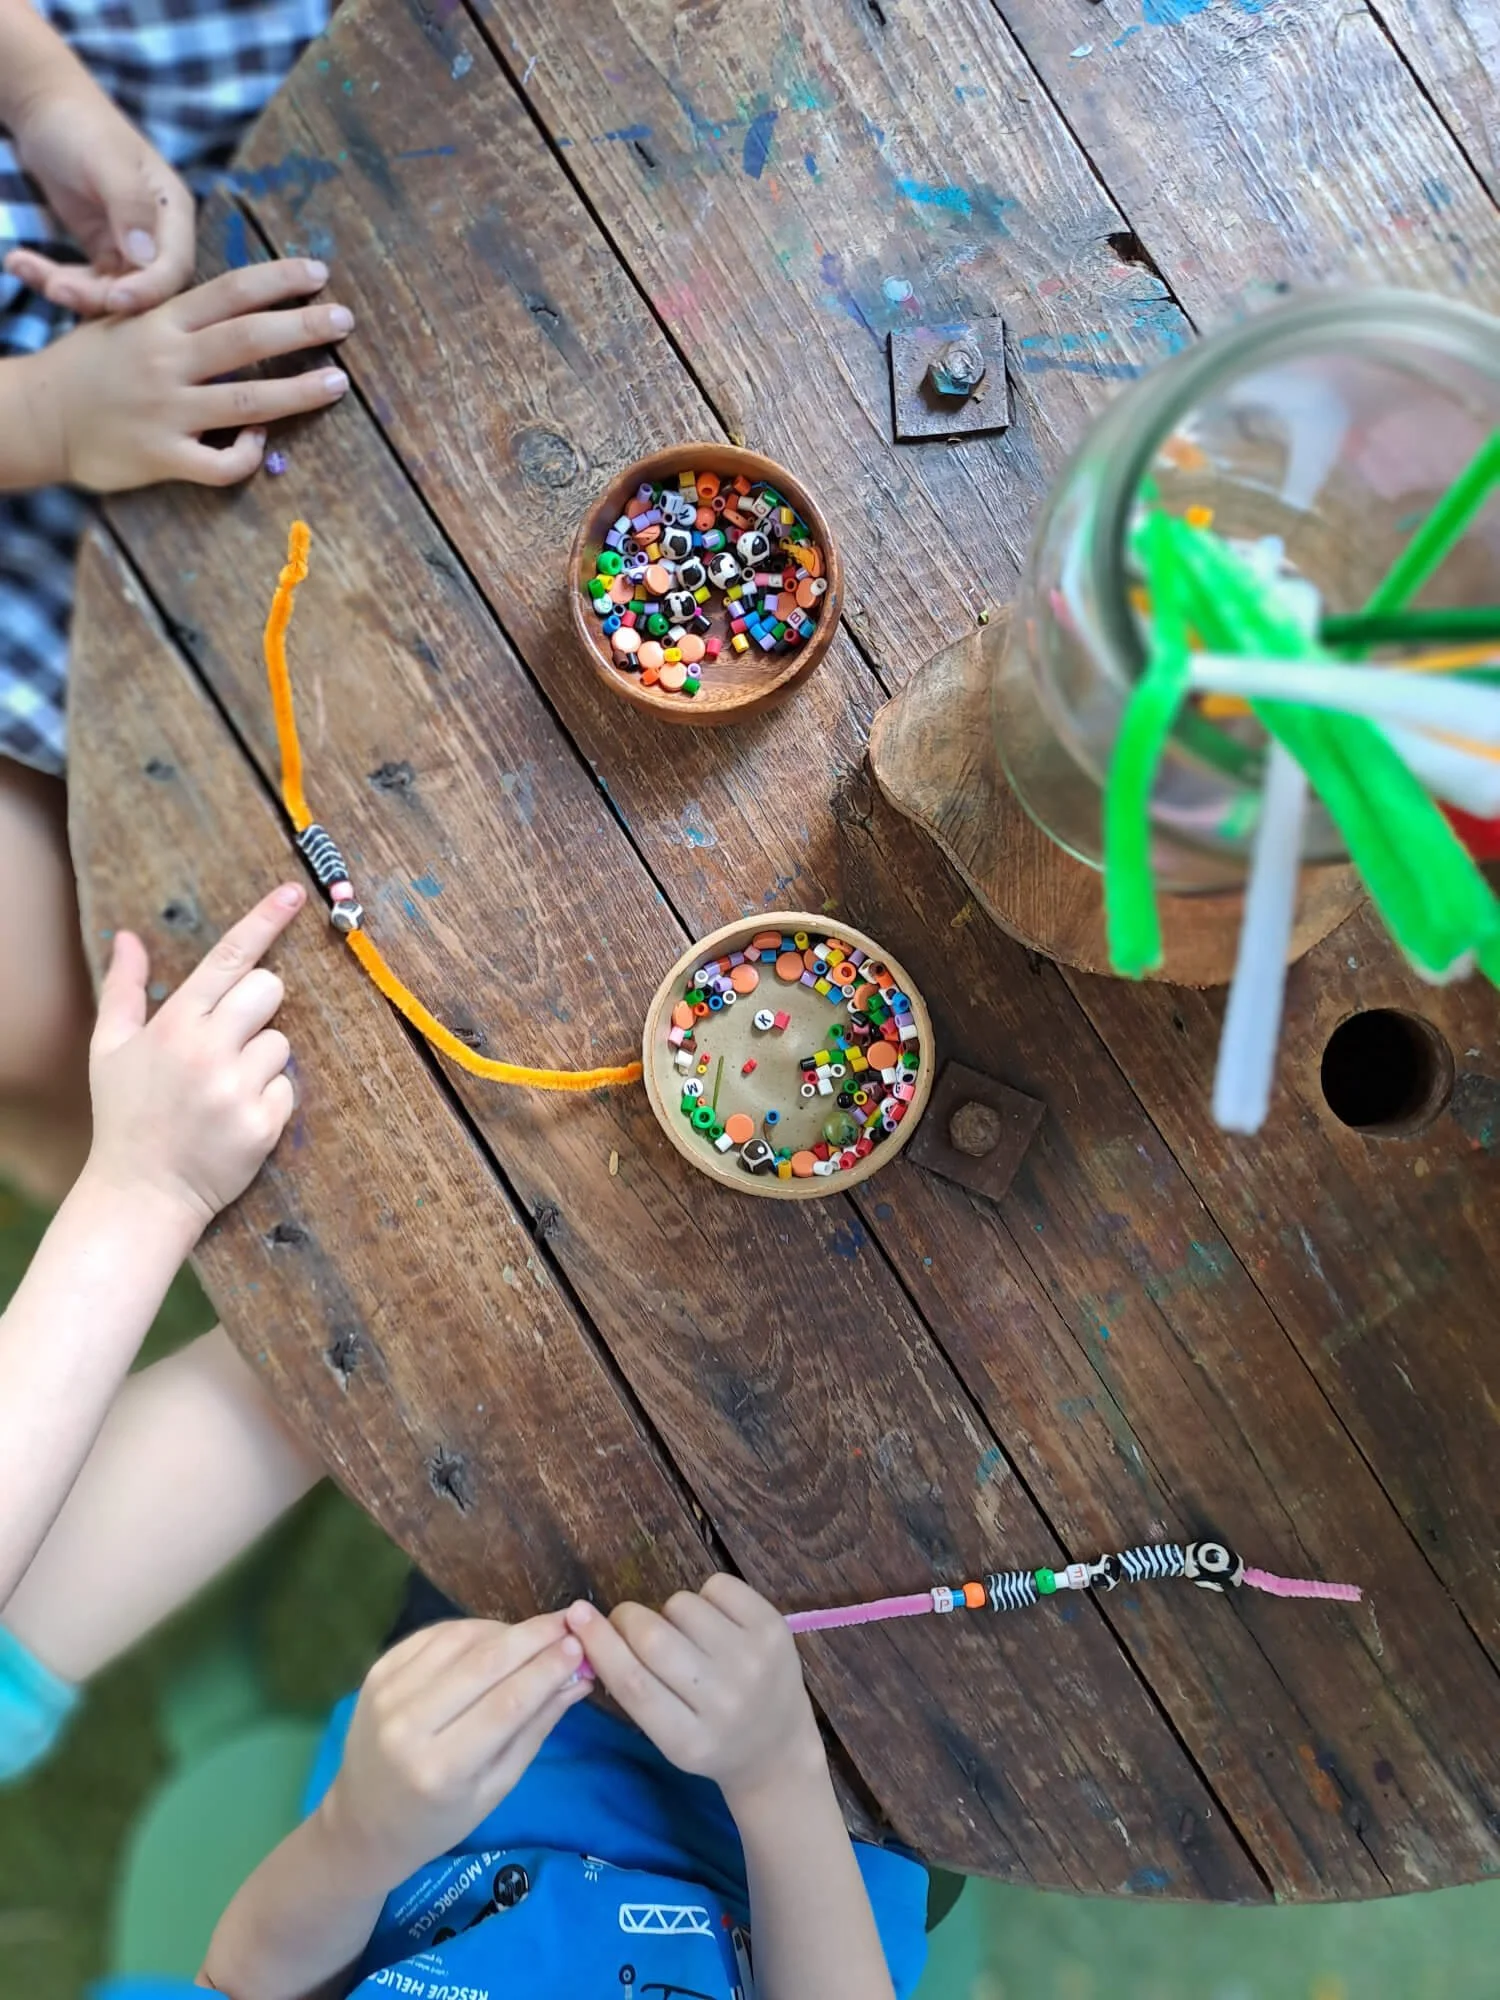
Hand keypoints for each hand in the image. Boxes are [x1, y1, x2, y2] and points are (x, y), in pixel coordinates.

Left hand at [5, 77, 195, 314]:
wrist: (45, 109)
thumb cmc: (81, 123)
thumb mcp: (106, 158)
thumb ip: (130, 205)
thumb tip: (147, 257)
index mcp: (173, 213)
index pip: (174, 267)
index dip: (149, 291)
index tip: (115, 300)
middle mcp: (158, 237)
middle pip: (141, 289)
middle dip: (98, 295)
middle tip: (54, 287)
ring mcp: (128, 248)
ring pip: (109, 292)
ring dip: (68, 289)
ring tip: (22, 266)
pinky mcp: (100, 253)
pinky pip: (83, 282)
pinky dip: (51, 278)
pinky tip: (18, 262)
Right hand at [22, 258, 352, 490]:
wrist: (38, 417)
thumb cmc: (91, 368)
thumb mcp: (126, 322)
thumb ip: (178, 315)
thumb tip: (240, 303)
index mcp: (160, 320)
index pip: (230, 291)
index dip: (278, 280)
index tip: (319, 274)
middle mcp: (166, 360)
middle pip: (248, 338)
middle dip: (303, 326)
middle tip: (346, 320)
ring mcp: (166, 410)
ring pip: (247, 402)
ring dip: (298, 392)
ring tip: (337, 383)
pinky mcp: (163, 456)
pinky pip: (221, 463)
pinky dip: (248, 454)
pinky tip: (258, 444)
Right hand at [83, 882, 306, 1232]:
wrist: (142, 1193)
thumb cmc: (126, 1115)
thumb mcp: (111, 1048)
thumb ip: (124, 989)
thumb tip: (129, 936)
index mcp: (174, 1025)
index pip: (228, 959)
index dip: (264, 922)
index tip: (293, 893)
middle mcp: (208, 1051)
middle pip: (270, 990)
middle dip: (259, 1005)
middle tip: (230, 1038)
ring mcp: (238, 1088)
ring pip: (282, 1043)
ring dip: (261, 1059)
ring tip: (223, 1089)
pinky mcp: (264, 1124)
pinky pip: (288, 1088)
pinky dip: (269, 1100)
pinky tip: (235, 1118)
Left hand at [322, 1616, 592, 1890]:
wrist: (363, 1824)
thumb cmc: (439, 1820)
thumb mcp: (496, 1789)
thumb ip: (536, 1728)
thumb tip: (578, 1676)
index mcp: (442, 1769)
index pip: (507, 1704)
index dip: (548, 1669)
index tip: (580, 1645)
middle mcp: (409, 1726)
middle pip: (484, 1663)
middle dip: (533, 1637)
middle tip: (568, 1622)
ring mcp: (387, 1694)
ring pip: (459, 1639)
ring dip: (504, 1629)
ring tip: (533, 1634)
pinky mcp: (376, 1672)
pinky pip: (433, 1635)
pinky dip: (470, 1629)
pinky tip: (493, 1636)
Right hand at [566, 1576, 825, 1814]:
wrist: (777, 1750)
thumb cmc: (710, 1741)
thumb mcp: (666, 1736)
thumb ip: (631, 1688)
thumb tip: (586, 1625)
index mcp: (688, 1740)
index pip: (633, 1682)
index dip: (599, 1642)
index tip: (575, 1614)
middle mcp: (724, 1701)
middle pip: (653, 1639)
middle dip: (628, 1619)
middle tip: (628, 1624)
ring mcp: (754, 1662)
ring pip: (682, 1605)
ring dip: (670, 1613)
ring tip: (685, 1636)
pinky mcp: (774, 1629)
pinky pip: (717, 1586)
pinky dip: (705, 1596)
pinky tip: (715, 1623)